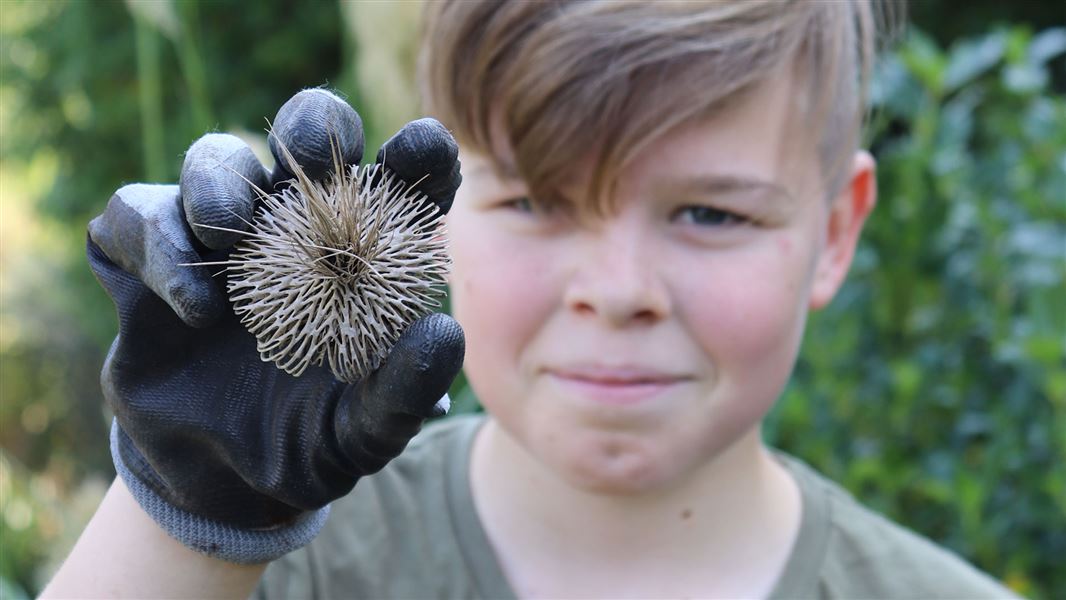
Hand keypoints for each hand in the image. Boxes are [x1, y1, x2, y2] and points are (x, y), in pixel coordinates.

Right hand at [87, 89, 463, 533]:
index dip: (417, 154)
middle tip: (306, 153)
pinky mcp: (146, 259)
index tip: (422, 148)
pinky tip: (195, 313)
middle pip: (306, 136)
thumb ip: (405, 391)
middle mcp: (296, 226)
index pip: (401, 181)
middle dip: (311, 125)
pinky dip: (161, 248)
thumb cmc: (310, 441)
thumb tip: (446, 330)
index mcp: (367, 250)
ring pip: (216, 159)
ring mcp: (220, 238)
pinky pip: (142, 216)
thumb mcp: (364, 431)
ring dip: (219, 179)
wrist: (221, 485)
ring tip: (226, 231)